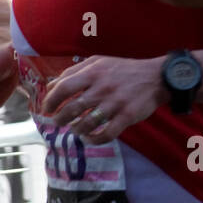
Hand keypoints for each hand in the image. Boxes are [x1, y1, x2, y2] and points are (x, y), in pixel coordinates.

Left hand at [40, 55, 166, 141]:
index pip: (64, 87)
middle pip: (72, 108)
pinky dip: (93, 139)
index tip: (46, 109)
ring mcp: (115, 103)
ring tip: (74, 129)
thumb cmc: (123, 70)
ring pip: (87, 123)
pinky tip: (89, 138)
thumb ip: (74, 72)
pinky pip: (106, 134)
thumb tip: (51, 85)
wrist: (156, 77)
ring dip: (76, 129)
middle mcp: (102, 87)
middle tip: (58, 122)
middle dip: (60, 119)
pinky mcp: (127, 116)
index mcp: (93, 72)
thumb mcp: (98, 62)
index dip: (51, 100)